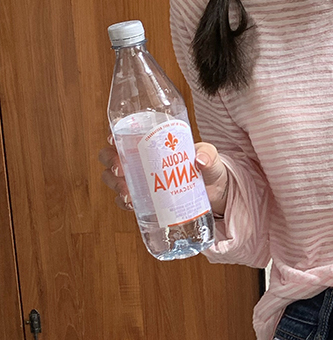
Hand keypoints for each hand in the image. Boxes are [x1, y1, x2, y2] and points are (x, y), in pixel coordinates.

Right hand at [98, 138, 228, 215]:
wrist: (215, 194)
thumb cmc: (209, 168)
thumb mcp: (210, 157)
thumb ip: (208, 154)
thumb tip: (200, 160)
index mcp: (152, 144)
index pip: (126, 136)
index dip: (114, 137)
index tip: (113, 140)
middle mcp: (141, 161)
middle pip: (113, 158)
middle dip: (111, 163)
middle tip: (121, 170)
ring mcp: (141, 181)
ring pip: (115, 179)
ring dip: (115, 184)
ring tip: (126, 192)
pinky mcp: (145, 200)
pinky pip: (126, 200)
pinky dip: (124, 202)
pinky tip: (130, 203)